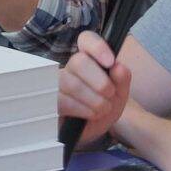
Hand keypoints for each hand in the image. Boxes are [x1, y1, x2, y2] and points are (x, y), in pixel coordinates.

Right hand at [59, 32, 133, 146]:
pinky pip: (63, 101)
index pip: (86, 40)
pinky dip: (83, 109)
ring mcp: (57, 84)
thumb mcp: (120, 94)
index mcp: (88, 60)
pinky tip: (91, 115)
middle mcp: (70, 68)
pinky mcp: (49, 102)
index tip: (110, 62)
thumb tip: (118, 67)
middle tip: (110, 94)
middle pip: (78, 61)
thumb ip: (122, 79)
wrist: (93, 131)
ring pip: (72, 83)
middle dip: (100, 81)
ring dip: (94, 100)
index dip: (97, 47)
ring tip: (103, 109)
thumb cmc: (104, 107)